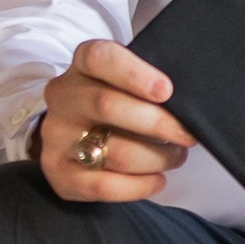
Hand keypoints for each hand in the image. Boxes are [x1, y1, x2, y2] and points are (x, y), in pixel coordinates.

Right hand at [34, 39, 194, 200]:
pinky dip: (140, 186)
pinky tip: (157, 180)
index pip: (99, 57)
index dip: (134, 73)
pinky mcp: (60, 173)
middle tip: (187, 135)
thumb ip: (149, 86)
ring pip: (115, 151)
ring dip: (157, 158)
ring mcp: (57, 136)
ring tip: (175, 156)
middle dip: (158, 123)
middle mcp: (64, 98)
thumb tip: (187, 106)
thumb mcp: (126, 83)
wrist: (74, 136)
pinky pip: (104, 186)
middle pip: (107, 105)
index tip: (166, 90)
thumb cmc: (116, 105)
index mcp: (82, 66)